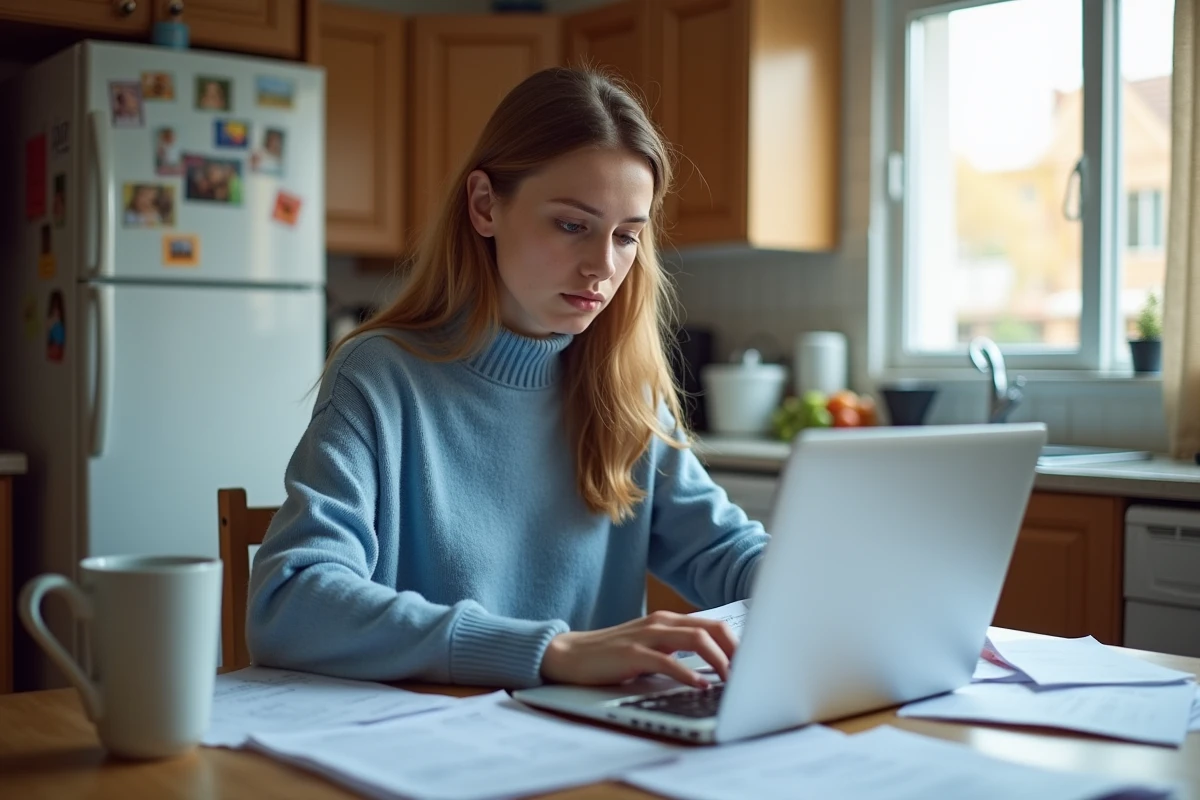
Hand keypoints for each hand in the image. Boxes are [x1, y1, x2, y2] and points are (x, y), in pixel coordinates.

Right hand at [539, 610, 737, 687]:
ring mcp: (646, 635)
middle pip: (711, 629)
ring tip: (732, 680)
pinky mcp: (632, 653)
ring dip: (719, 660)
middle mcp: (661, 623)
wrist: (570, 655)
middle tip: (751, 672)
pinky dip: (688, 673)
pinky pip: (667, 661)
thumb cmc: (613, 656)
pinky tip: (701, 685)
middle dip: (736, 650)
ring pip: (695, 640)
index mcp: (668, 621)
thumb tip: (714, 668)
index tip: (754, 664)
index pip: (714, 626)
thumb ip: (677, 651)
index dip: (738, 643)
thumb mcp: (651, 648)